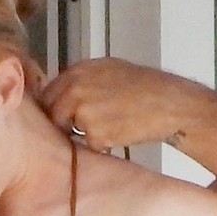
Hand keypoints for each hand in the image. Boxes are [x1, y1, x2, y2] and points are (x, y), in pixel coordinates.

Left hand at [39, 59, 210, 155]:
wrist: (167, 103)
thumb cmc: (145, 87)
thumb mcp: (109, 70)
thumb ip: (82, 80)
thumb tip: (65, 93)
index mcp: (78, 70)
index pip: (48, 92)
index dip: (55, 106)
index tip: (62, 116)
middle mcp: (75, 89)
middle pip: (52, 113)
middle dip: (64, 123)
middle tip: (84, 127)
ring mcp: (82, 112)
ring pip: (69, 131)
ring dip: (83, 134)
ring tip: (111, 125)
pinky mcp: (94, 134)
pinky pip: (89, 145)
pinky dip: (101, 145)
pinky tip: (119, 134)